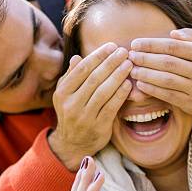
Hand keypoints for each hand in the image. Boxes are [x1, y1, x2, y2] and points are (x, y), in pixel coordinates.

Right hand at [49, 43, 132, 170]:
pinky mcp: (98, 127)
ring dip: (118, 76)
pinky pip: (111, 107)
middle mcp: (71, 104)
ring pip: (103, 92)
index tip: (112, 46)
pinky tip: (129, 84)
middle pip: (94, 78)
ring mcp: (84, 117)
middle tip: (124, 51)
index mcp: (62, 92)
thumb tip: (77, 57)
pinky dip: (120, 94)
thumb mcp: (66, 95)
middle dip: (111, 63)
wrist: (73, 144)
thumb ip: (72, 77)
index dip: (98, 56)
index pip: (82, 69)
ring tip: (129, 64)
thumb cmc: (72, 113)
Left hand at [128, 28, 191, 116]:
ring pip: (167, 80)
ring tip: (133, 70)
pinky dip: (152, 89)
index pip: (174, 46)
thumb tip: (173, 34)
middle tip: (131, 56)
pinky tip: (140, 84)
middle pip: (168, 63)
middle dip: (146, 59)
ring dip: (146, 74)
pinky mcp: (191, 103)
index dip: (152, 45)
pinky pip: (168, 96)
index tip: (135, 43)